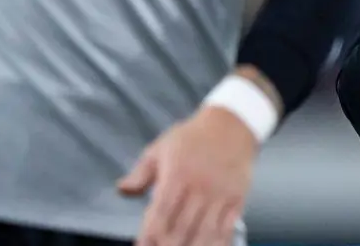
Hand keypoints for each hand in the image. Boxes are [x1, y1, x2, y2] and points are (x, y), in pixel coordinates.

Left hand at [118, 106, 255, 245]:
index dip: (149, 236)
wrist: (232, 124)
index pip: (160, 213)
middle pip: (181, 229)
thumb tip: (122, 190)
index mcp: (177, 174)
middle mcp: (199, 187)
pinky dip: (216, 244)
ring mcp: (220, 195)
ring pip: (204, 234)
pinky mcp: (237, 199)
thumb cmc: (192, 137)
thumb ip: (140, 173)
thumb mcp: (161, 148)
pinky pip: (226, 229)